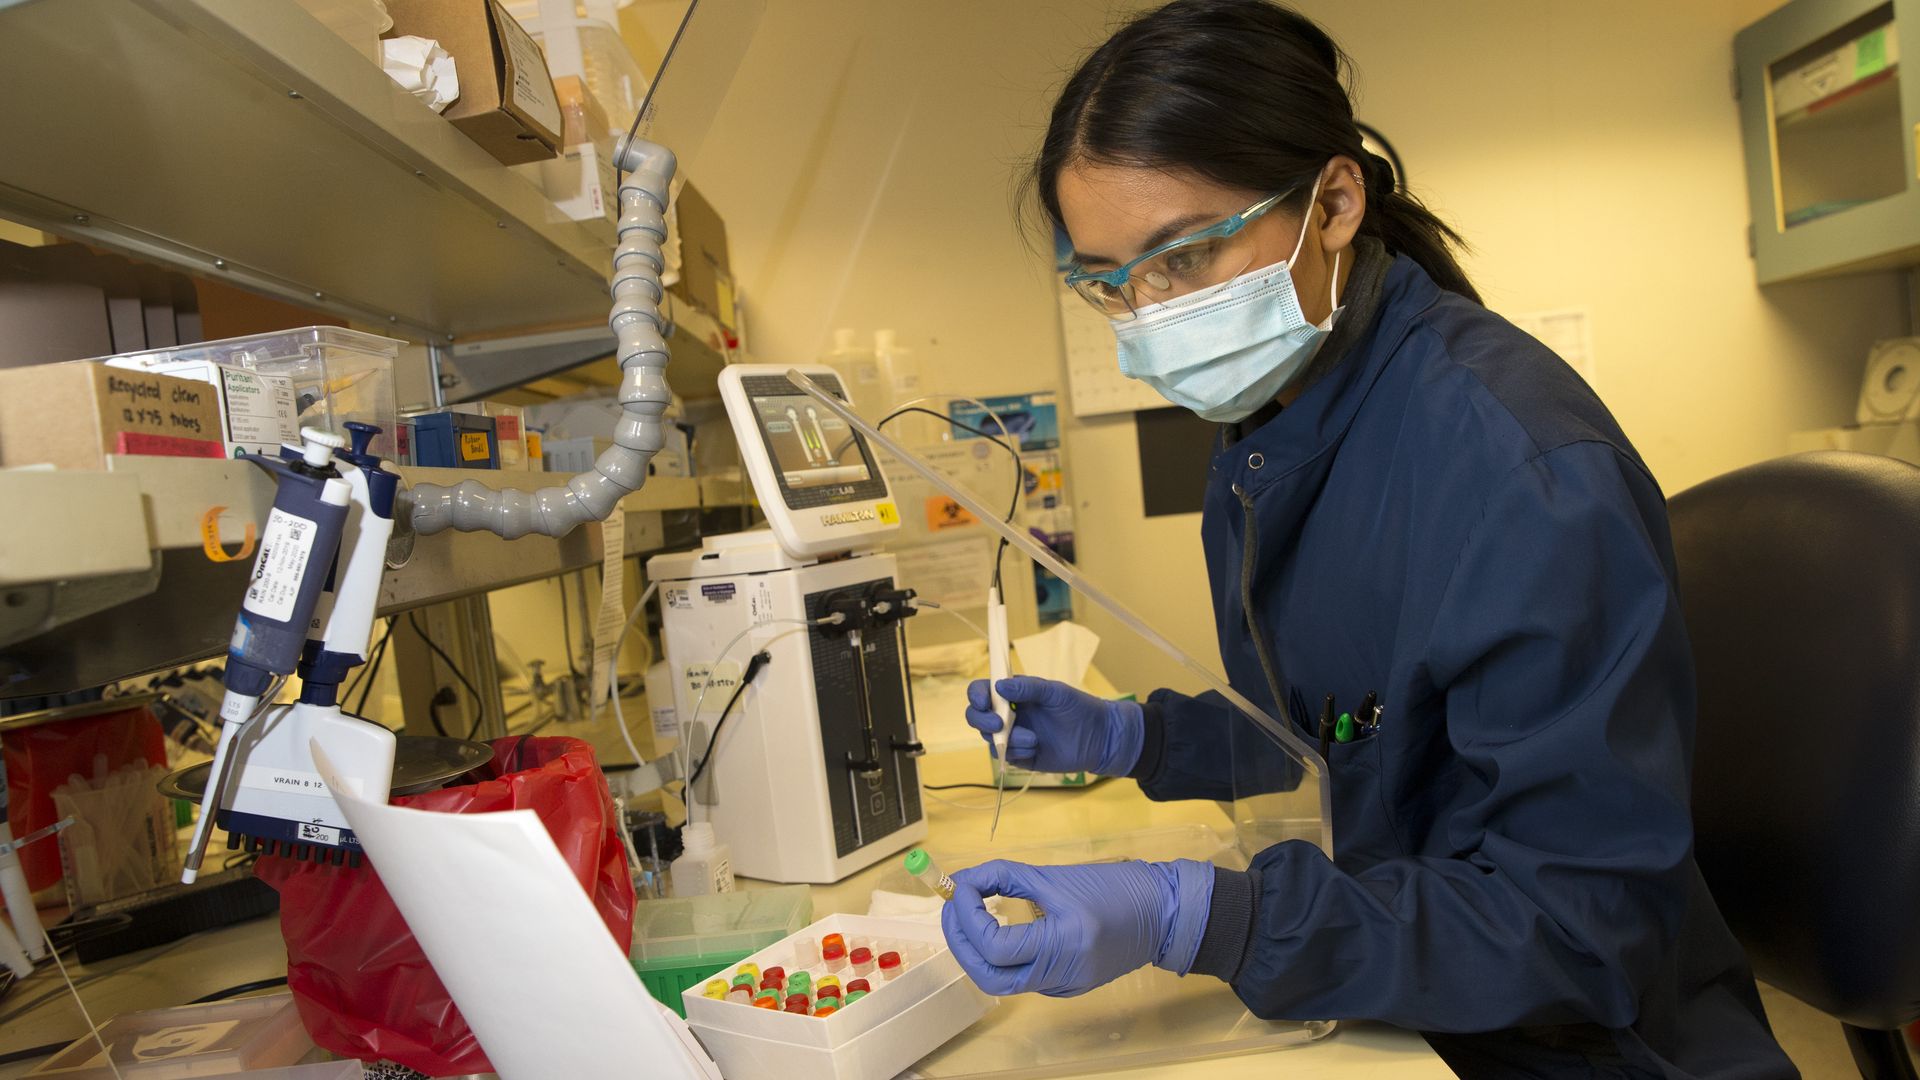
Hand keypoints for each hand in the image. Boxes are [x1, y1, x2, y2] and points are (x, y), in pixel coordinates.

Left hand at [939, 858, 1213, 996]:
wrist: (1164, 913)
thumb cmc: (1116, 885)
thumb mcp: (1056, 875)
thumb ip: (1005, 876)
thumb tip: (963, 880)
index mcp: (1063, 942)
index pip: (995, 945)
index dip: (967, 918)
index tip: (958, 888)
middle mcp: (1062, 973)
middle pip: (990, 977)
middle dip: (961, 945)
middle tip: (950, 910)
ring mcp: (1066, 986)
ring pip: (1004, 982)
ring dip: (977, 953)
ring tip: (968, 919)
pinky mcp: (1069, 986)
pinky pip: (1024, 978)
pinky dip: (1002, 957)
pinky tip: (999, 931)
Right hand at [964, 676, 1143, 775]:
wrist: (1099, 737)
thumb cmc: (1079, 708)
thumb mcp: (1054, 692)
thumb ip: (1028, 688)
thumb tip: (999, 686)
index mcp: (1014, 694)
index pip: (983, 691)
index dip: (976, 695)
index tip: (983, 701)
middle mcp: (1009, 714)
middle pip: (977, 717)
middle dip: (982, 721)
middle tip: (999, 725)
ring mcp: (1013, 736)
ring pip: (991, 739)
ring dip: (1008, 740)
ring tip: (1034, 739)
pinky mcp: (1021, 756)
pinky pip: (1005, 755)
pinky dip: (1016, 752)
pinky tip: (1036, 748)